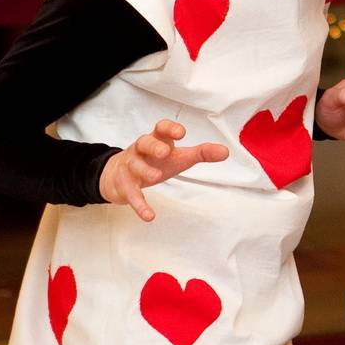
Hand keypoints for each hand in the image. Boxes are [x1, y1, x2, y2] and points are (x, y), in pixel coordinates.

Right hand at [99, 120, 228, 221]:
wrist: (118, 175)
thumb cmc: (154, 161)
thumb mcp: (179, 156)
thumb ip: (201, 153)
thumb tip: (226, 152)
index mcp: (156, 140)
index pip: (161, 129)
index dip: (169, 129)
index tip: (181, 133)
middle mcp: (141, 151)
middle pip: (144, 143)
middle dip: (153, 146)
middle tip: (164, 151)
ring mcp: (130, 167)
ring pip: (134, 166)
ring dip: (144, 171)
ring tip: (155, 177)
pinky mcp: (124, 186)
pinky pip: (131, 195)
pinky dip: (139, 205)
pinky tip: (149, 215)